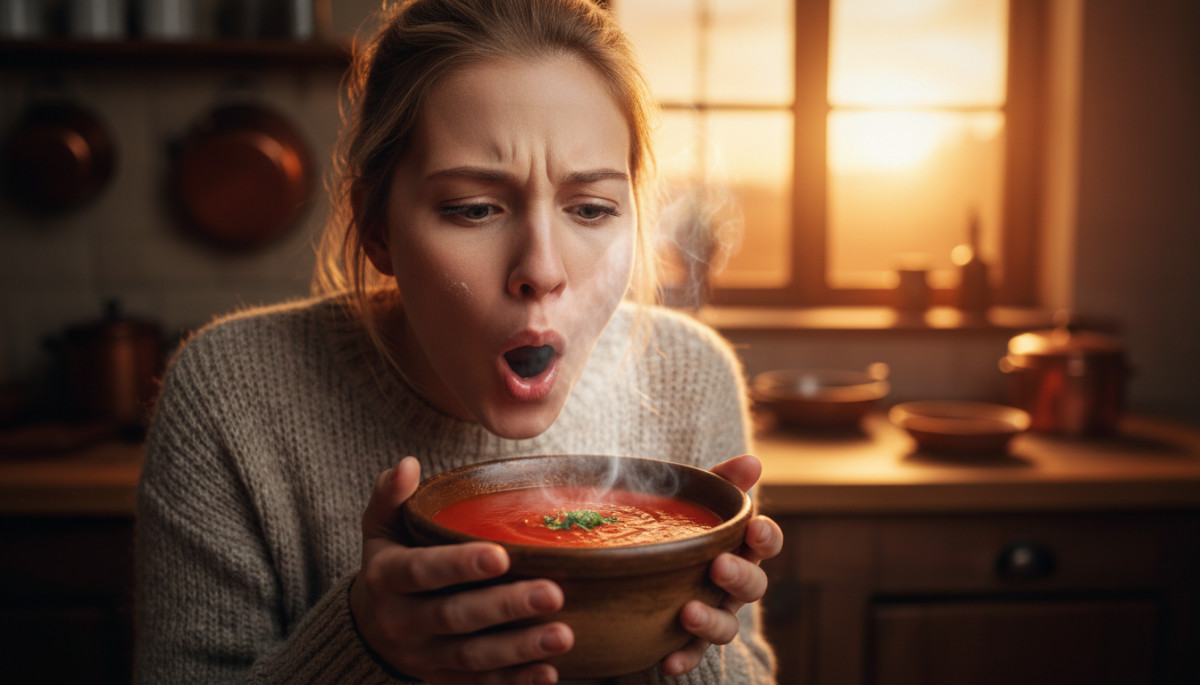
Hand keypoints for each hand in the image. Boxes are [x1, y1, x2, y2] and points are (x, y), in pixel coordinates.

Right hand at [350, 457, 573, 684]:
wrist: (370, 625)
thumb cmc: (390, 562)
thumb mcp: (380, 527)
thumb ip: (391, 496)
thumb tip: (407, 464)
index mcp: (388, 577)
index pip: (422, 571)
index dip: (460, 565)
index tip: (502, 556)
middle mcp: (402, 621)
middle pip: (455, 617)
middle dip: (505, 607)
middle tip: (553, 593)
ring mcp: (424, 655)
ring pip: (473, 657)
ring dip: (520, 649)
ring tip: (563, 635)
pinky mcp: (443, 679)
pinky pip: (480, 684)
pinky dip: (514, 682)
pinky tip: (548, 673)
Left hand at [660, 454, 783, 675]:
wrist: (649, 562)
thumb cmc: (687, 527)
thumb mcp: (701, 499)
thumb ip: (724, 480)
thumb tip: (753, 461)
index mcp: (741, 548)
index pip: (766, 543)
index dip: (766, 537)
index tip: (756, 528)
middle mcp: (734, 585)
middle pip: (752, 587)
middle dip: (739, 576)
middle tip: (718, 566)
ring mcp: (715, 613)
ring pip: (727, 626)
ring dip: (711, 621)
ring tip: (687, 612)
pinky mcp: (689, 640)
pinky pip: (692, 654)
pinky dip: (683, 658)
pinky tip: (666, 661)